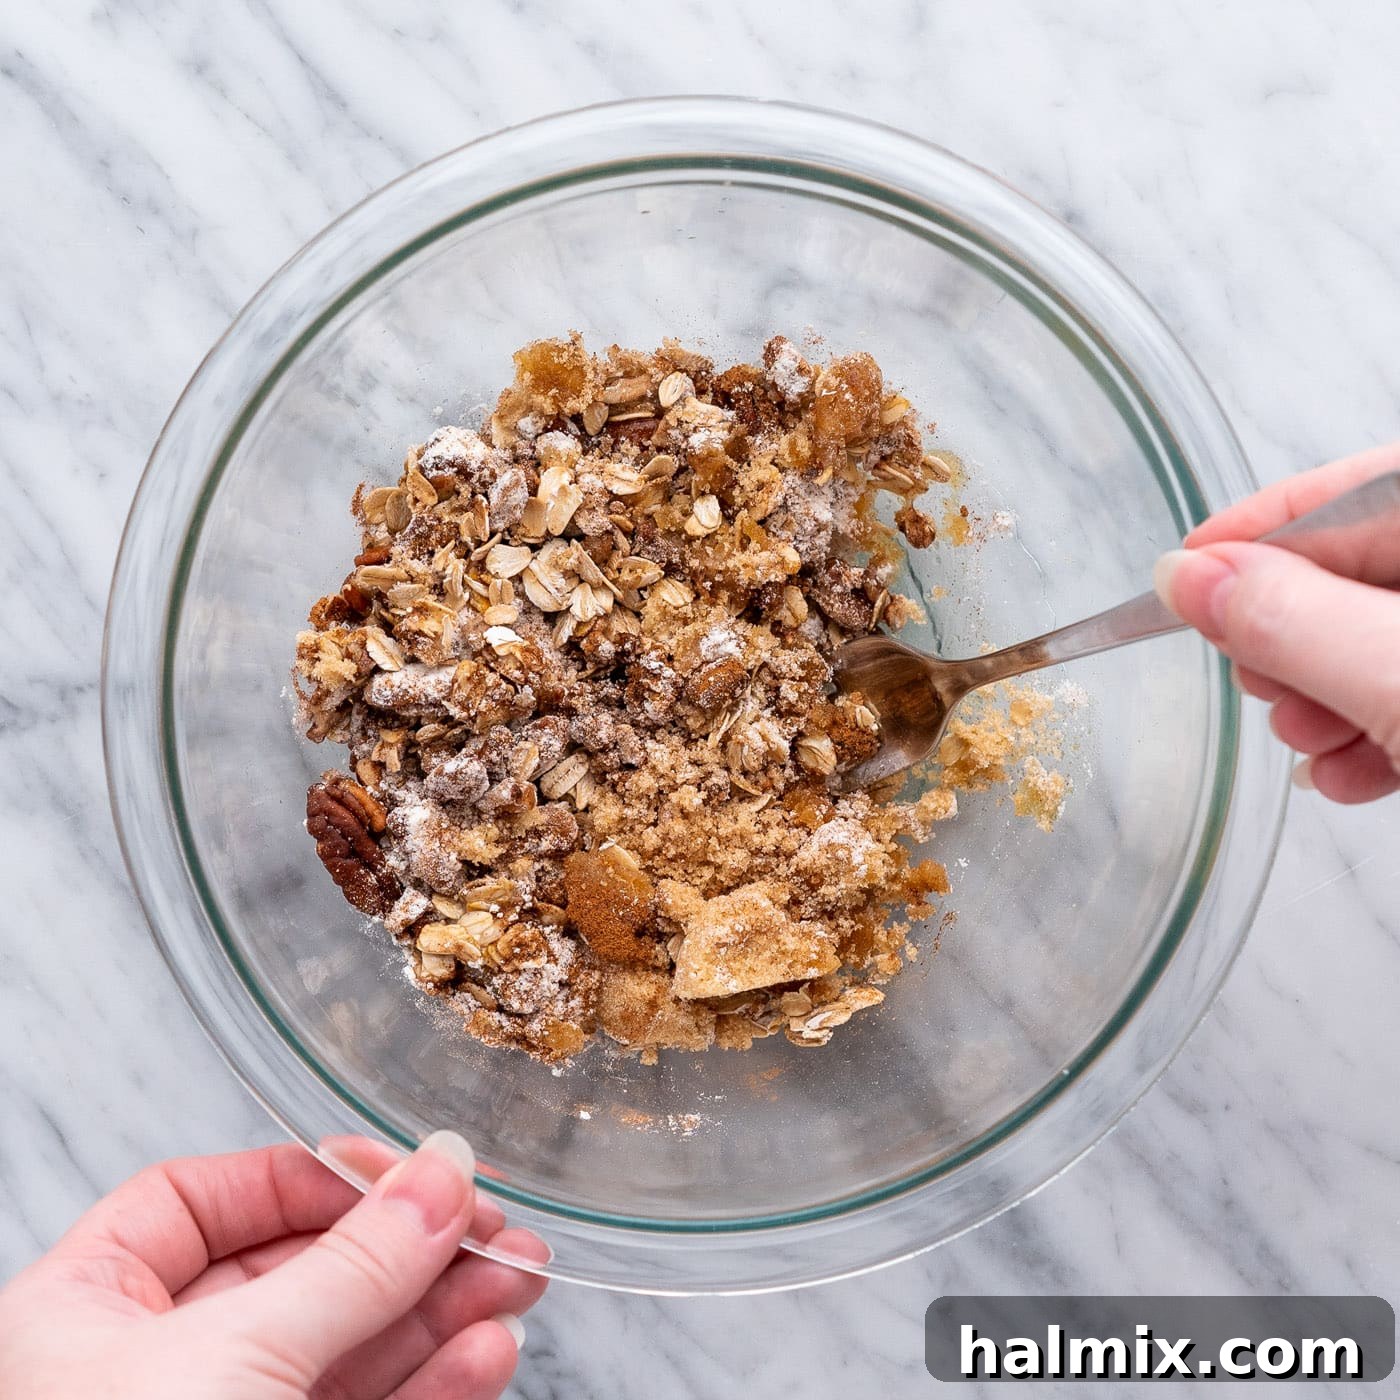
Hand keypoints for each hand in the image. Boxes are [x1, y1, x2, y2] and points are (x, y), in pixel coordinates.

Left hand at [0, 1133, 546, 1398]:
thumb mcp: (235, 1364)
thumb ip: (350, 1267)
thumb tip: (438, 1176)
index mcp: (85, 1314)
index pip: (203, 1203)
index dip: (308, 1177)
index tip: (404, 1173)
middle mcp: (150, 1371)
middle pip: (298, 1273)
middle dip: (406, 1247)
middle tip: (493, 1227)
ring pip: (346, 1348)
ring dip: (439, 1311)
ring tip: (519, 1277)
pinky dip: (431, 1385)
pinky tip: (485, 1353)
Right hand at [1154, 442, 1399, 802]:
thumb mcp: (1399, 681)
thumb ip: (1295, 622)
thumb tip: (1187, 578)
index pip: (1358, 492)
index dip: (1268, 524)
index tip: (1187, 568)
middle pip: (1361, 566)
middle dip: (1293, 627)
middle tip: (1252, 674)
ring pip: (1379, 636)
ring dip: (1321, 693)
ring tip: (1300, 739)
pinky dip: (1368, 730)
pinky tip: (1344, 772)